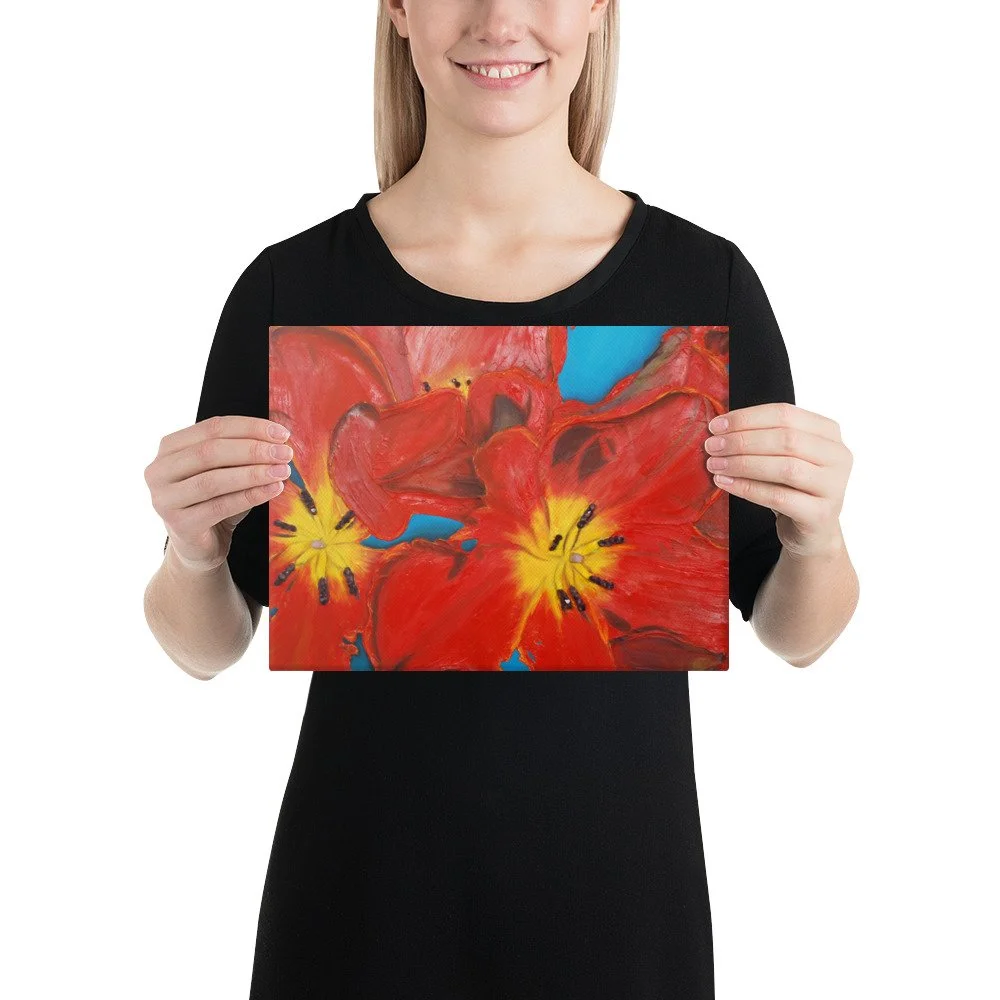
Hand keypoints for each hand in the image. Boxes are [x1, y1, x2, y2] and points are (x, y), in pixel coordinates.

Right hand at [145, 415, 292, 572]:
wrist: (200, 546)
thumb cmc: (214, 501)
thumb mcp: (226, 471)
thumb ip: (243, 452)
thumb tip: (278, 439)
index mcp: (169, 448)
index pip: (212, 428)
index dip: (250, 427)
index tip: (282, 433)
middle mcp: (159, 470)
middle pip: (211, 452)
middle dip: (253, 450)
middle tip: (285, 453)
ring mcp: (164, 499)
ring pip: (214, 480)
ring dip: (254, 473)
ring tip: (283, 471)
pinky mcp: (179, 525)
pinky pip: (220, 507)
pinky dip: (250, 496)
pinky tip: (274, 490)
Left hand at [704, 402, 852, 557]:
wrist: (810, 532)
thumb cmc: (791, 488)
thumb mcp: (781, 457)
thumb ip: (761, 438)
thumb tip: (719, 426)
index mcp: (828, 432)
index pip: (785, 414)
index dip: (747, 418)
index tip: (716, 426)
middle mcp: (838, 456)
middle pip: (786, 439)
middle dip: (742, 441)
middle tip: (712, 446)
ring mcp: (834, 486)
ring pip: (785, 467)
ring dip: (743, 463)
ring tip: (715, 465)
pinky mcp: (821, 514)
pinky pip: (779, 497)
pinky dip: (748, 488)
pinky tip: (725, 483)